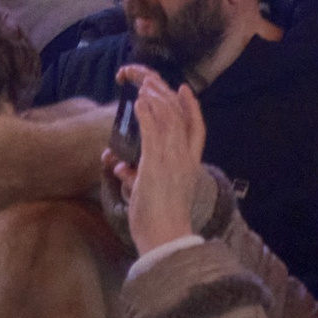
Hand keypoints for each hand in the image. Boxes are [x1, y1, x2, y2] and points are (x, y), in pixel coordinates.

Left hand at [108, 65, 205, 254]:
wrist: (166, 238)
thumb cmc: (158, 221)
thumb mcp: (150, 191)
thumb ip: (136, 175)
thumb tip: (120, 167)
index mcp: (190, 165)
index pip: (197, 129)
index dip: (192, 106)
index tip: (184, 89)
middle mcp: (184, 157)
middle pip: (181, 115)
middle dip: (167, 93)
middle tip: (152, 79)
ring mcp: (172, 158)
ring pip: (168, 117)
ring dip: (155, 97)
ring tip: (143, 85)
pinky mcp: (156, 162)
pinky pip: (154, 130)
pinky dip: (147, 113)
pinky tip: (138, 102)